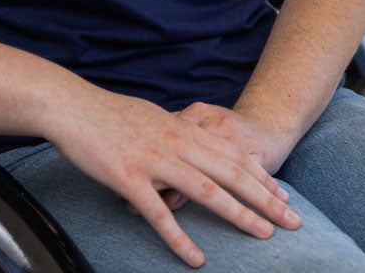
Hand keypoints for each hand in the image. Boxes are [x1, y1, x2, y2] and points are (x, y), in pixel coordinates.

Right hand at [45, 86, 300, 267]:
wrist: (72, 106)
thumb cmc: (108, 114)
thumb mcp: (152, 117)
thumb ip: (176, 132)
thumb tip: (191, 142)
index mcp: (182, 129)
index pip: (232, 154)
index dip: (261, 176)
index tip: (283, 196)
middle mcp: (176, 143)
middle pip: (231, 172)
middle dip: (265, 198)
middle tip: (292, 220)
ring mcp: (154, 160)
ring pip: (207, 190)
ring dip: (239, 215)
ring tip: (264, 235)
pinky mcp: (129, 178)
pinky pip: (159, 214)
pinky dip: (180, 238)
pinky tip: (196, 258)